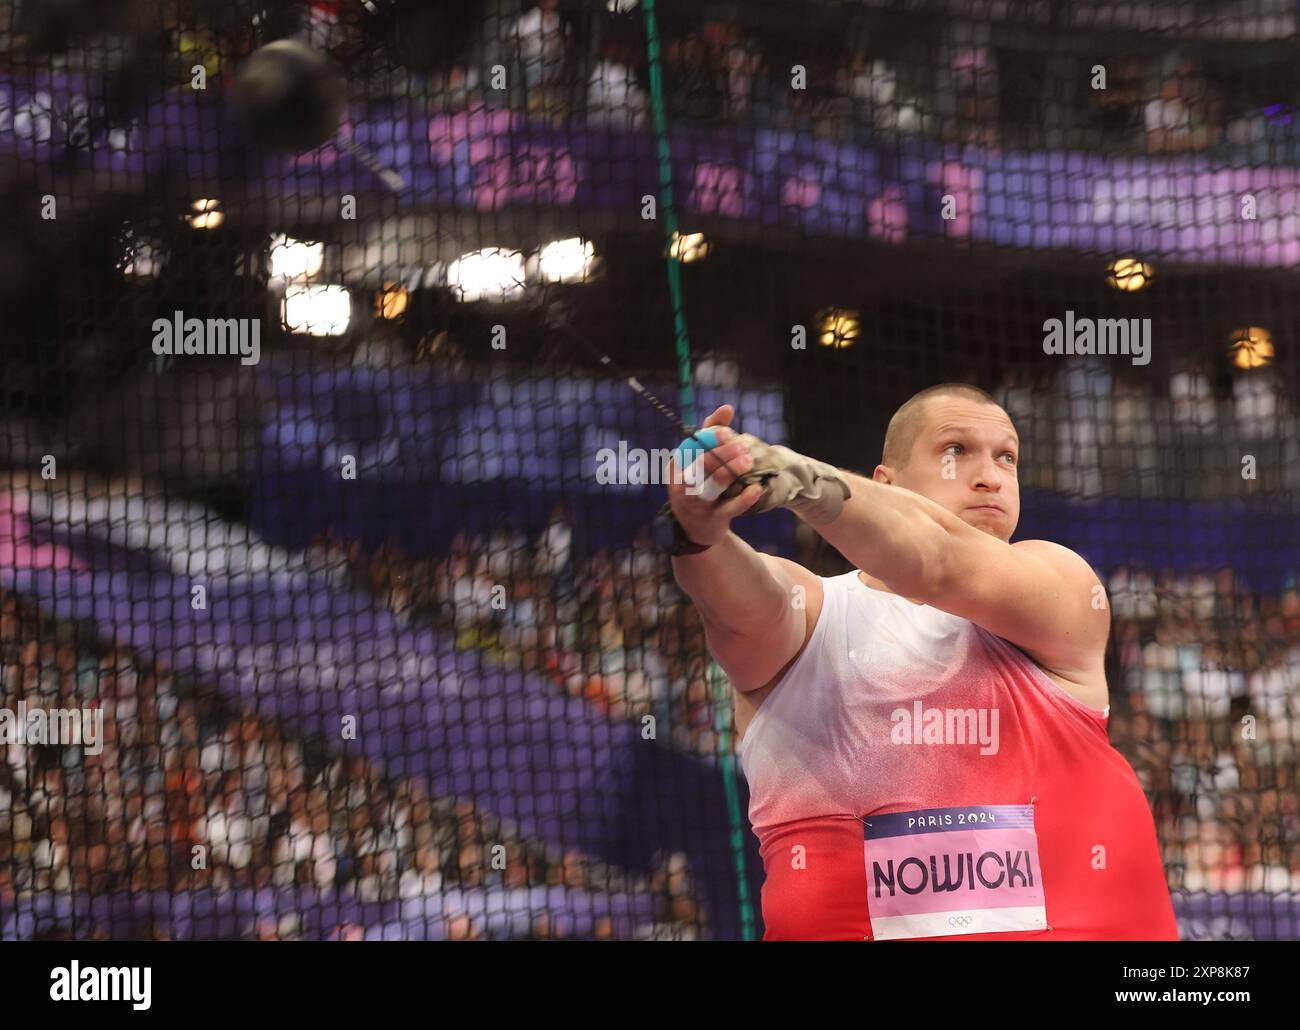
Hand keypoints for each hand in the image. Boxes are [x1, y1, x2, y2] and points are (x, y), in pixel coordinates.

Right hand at [665, 404, 763, 548]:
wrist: (695, 526)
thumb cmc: (698, 483)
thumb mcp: (698, 459)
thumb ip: (711, 432)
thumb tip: (728, 408)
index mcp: (677, 466)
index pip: (691, 449)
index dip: (709, 439)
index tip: (727, 431)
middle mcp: (683, 485)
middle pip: (701, 467)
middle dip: (722, 454)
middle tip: (743, 445)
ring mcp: (697, 504)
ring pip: (713, 486)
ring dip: (731, 472)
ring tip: (748, 461)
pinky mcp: (714, 519)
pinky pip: (729, 508)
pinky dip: (744, 499)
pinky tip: (756, 488)